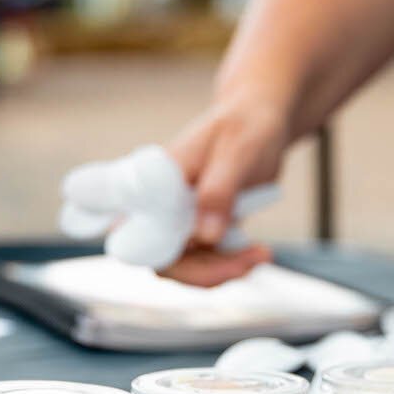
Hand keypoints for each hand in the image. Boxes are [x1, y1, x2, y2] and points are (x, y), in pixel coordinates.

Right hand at [160, 98, 290, 285]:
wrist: (261, 120)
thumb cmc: (244, 125)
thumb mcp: (235, 152)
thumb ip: (218, 192)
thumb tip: (206, 237)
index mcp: (153, 182)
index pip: (132, 231)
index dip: (153, 254)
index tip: (195, 255)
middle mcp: (160, 206)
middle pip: (163, 260)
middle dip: (203, 273)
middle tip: (245, 265)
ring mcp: (181, 221)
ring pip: (189, 267)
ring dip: (223, 270)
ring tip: (261, 254)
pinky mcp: (202, 230)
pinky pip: (209, 262)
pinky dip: (232, 264)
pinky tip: (258, 251)